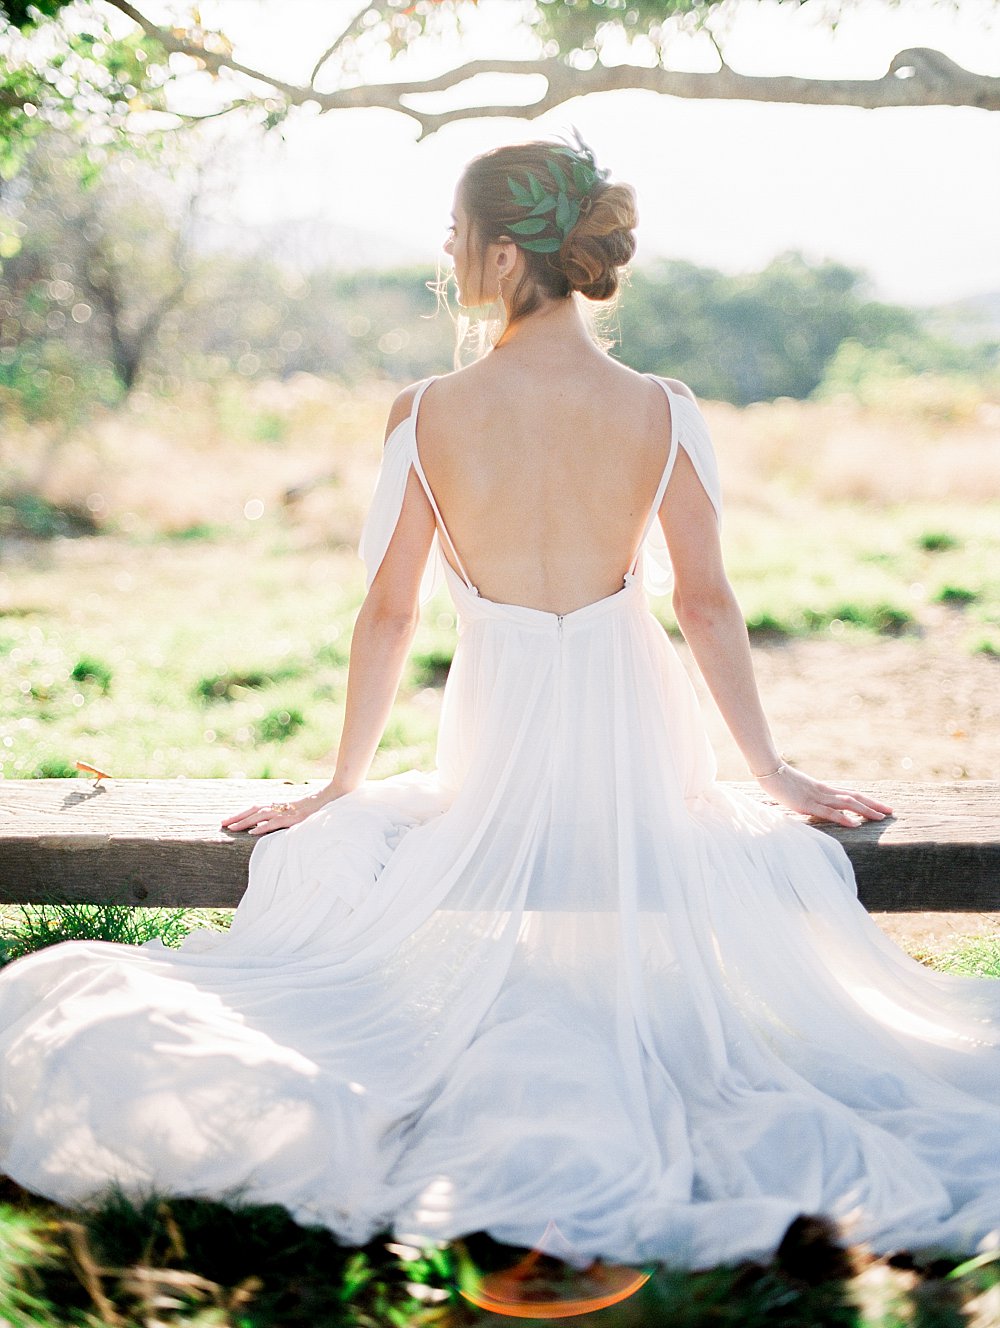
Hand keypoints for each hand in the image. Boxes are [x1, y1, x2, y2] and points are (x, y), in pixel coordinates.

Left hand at [221, 789, 338, 836]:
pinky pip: (276, 822)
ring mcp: (287, 812)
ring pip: (261, 816)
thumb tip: (273, 823)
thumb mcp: (299, 811)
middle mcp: (281, 807)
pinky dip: (263, 826)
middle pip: (254, 810)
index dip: (242, 813)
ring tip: (232, 828)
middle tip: (222, 824)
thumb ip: (286, 816)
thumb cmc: (318, 806)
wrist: (334, 796)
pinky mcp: (294, 818)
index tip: (228, 820)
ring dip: (245, 822)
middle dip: (237, 817)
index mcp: (280, 805)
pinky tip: (253, 831)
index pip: (256, 808)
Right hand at [756, 764, 892, 826]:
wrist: (768, 771)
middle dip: (873, 805)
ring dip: (865, 810)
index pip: (851, 794)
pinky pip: (829, 812)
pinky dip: (844, 818)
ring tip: (880, 818)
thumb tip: (816, 805)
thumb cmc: (779, 782)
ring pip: (847, 804)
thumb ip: (809, 797)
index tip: (882, 806)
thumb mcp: (798, 791)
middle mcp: (824, 792)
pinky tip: (855, 824)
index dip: (868, 800)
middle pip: (854, 797)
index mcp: (823, 789)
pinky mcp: (807, 805)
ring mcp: (817, 798)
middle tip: (891, 812)